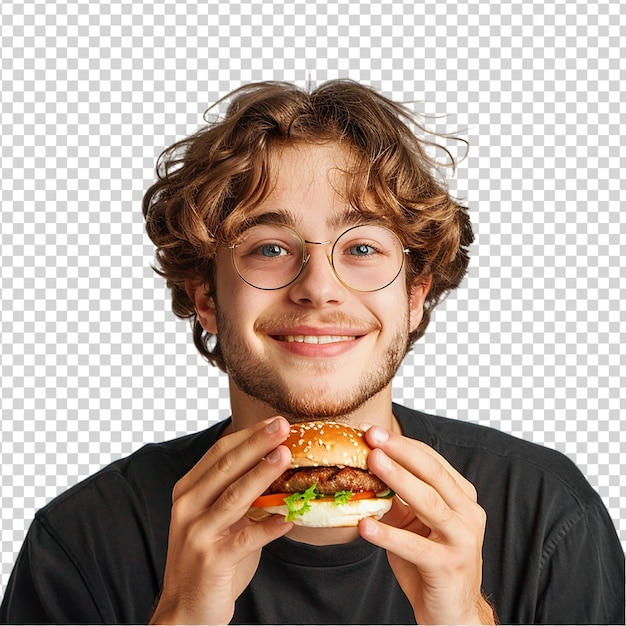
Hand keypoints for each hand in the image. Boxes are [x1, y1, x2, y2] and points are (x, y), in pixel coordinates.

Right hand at [150, 417, 293, 624]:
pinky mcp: (211, 561)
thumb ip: (239, 495)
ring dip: (262, 474)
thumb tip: (276, 466)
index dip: (247, 435)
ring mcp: (196, 534)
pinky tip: (288, 517)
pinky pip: (244, 539)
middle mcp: (187, 508)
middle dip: (256, 443)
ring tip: (285, 457)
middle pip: (226, 468)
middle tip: (283, 426)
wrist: (186, 611)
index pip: (218, 454)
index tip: (273, 422)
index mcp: (188, 492)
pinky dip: (268, 527)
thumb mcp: (218, 520)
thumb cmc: (209, 559)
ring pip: (234, 497)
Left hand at [358, 426, 496, 624]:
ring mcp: (462, 540)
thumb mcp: (414, 523)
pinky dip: (388, 534)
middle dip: (400, 451)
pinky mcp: (448, 566)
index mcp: (462, 497)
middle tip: (372, 437)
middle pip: (432, 474)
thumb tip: (364, 469)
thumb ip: (398, 498)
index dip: (402, 444)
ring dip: (398, 479)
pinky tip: (365, 525)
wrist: (452, 612)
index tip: (373, 431)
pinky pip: (414, 546)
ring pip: (429, 502)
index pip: (431, 460)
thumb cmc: (430, 562)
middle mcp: (468, 513)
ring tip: (372, 463)